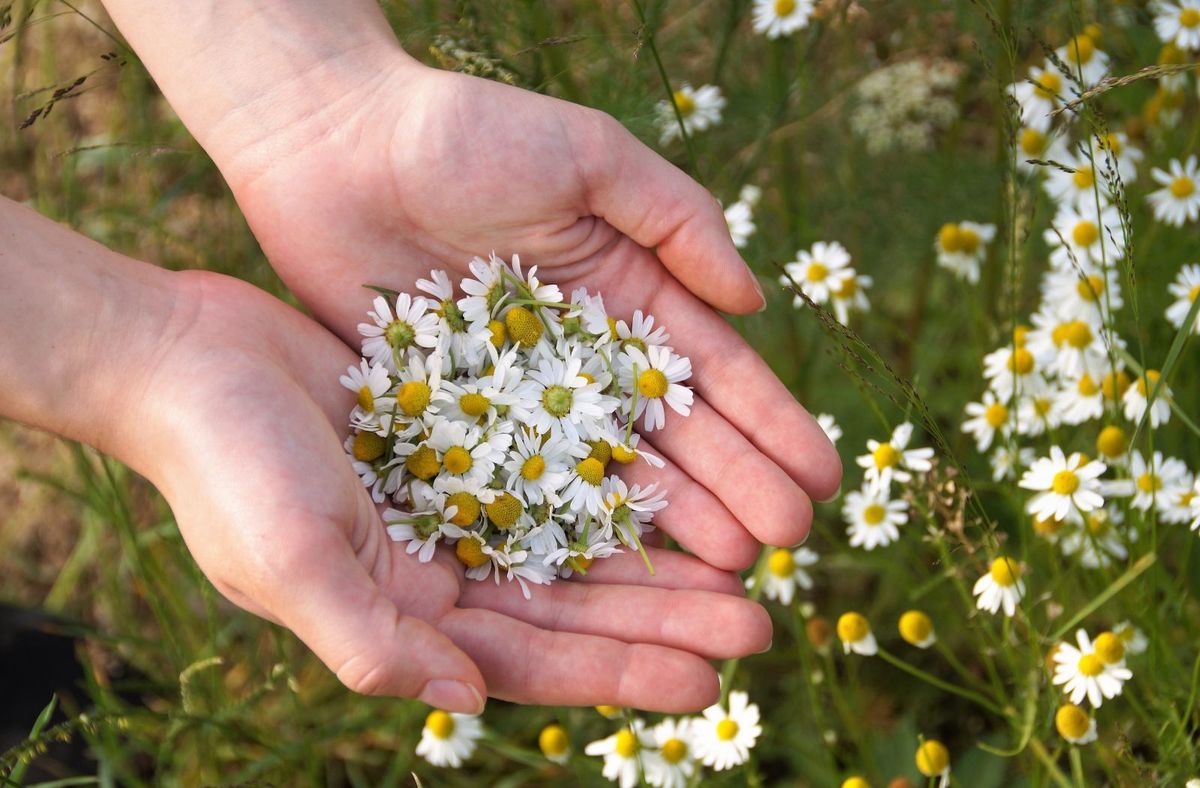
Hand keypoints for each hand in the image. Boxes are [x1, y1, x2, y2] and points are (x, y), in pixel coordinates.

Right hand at [137, 270, 772, 711]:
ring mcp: (454, 499)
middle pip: (574, 606)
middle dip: (664, 618)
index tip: (710, 678)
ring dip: (656, 554)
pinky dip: (613, 477)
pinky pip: (555, 463)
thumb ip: (373, 642)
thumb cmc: (225, 466)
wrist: (184, 358)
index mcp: (405, 613)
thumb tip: (467, 701)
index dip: (621, 671)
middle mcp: (439, 567)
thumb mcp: (289, 562)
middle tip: (758, 621)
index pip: (534, 659)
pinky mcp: (460, 434)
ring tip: (744, 561)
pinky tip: (673, 477)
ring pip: (578, 538)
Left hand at [212, 55, 841, 571]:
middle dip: (735, 486)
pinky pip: (519, 483)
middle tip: (785, 544)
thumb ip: (676, 219)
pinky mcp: (456, 421)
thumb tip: (756, 299)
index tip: (820, 474)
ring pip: (607, 471)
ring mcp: (521, 396)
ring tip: (725, 568)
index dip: (769, 422)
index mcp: (626, 292)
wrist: (333, 147)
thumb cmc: (465, 133)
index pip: (712, 370)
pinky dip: (566, 525)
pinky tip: (613, 567)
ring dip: (669, 519)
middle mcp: (583, 356)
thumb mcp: (589, 156)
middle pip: (671, 435)